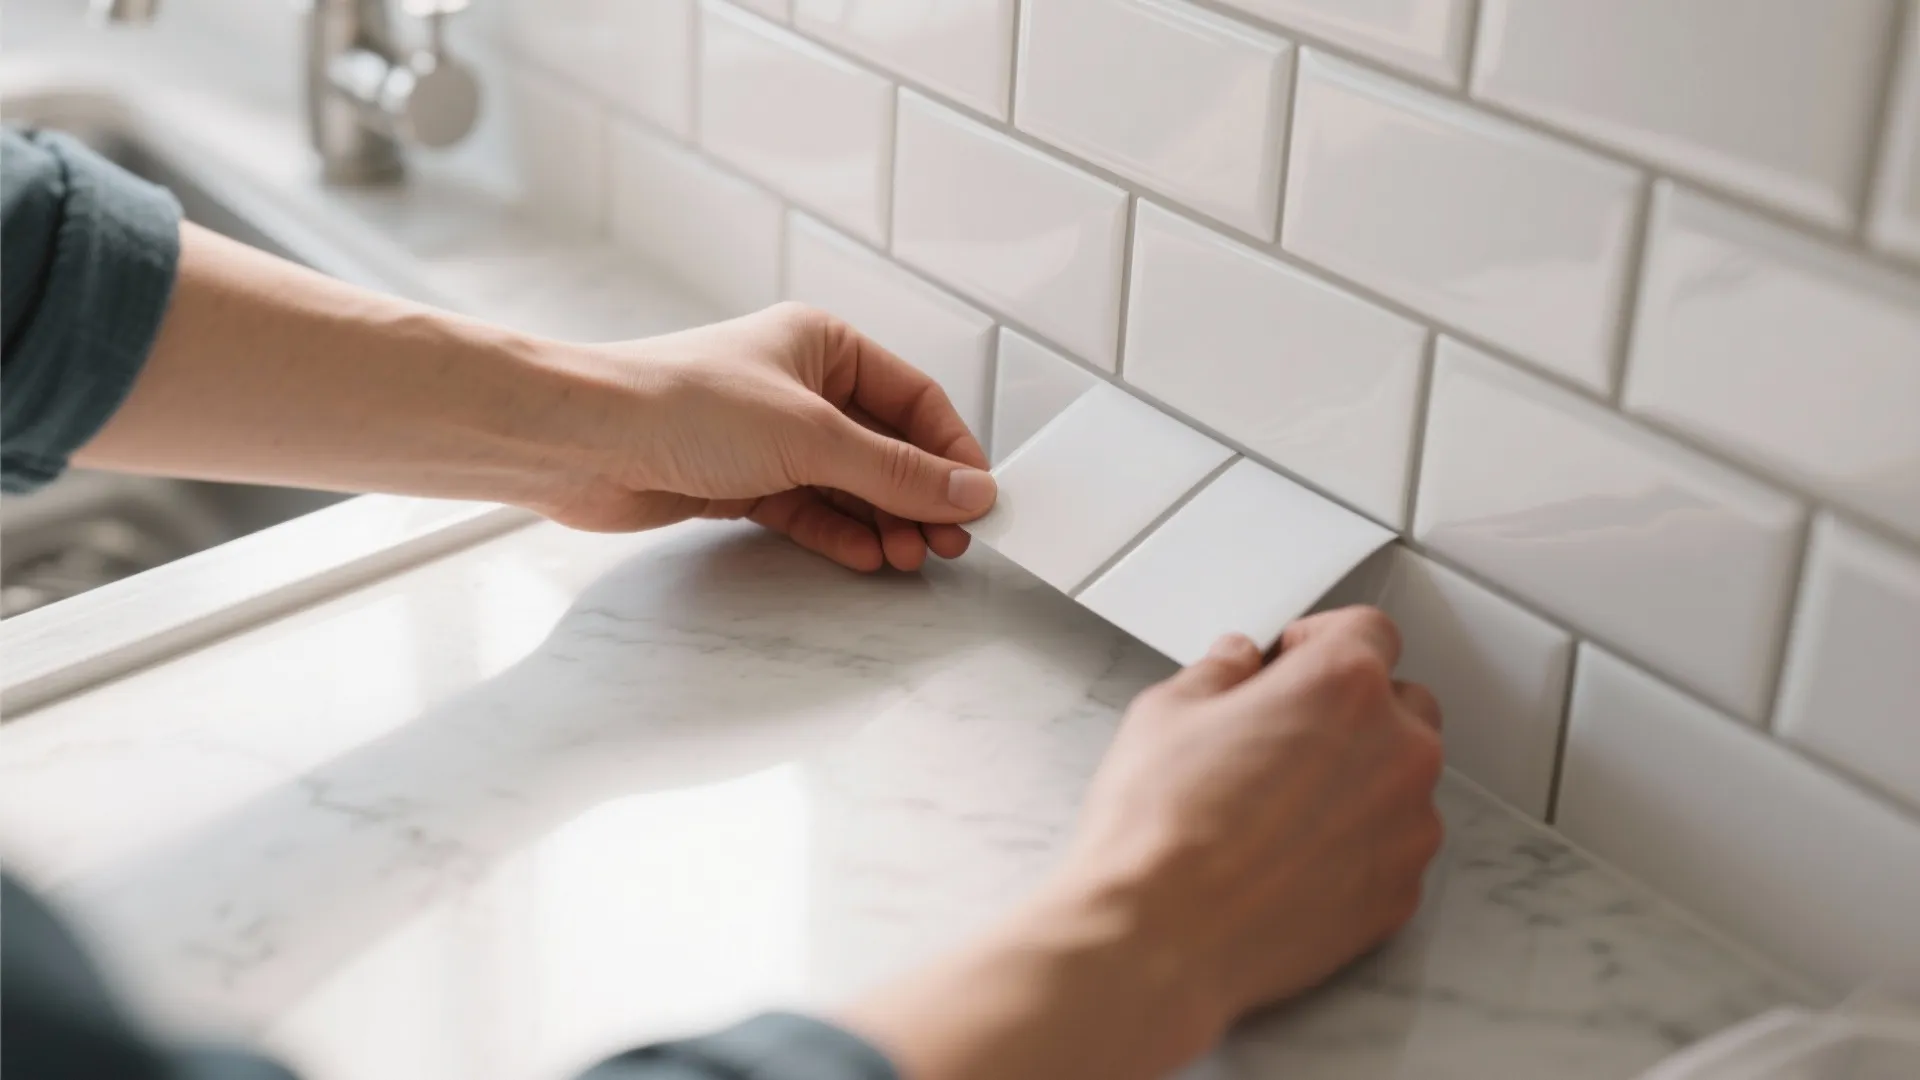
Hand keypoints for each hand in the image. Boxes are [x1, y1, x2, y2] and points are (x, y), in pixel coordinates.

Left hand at [531, 302, 995, 571]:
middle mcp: (798, 386)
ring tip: (910, 557)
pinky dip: (840, 535)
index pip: (913, 398)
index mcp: (822, 344)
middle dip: (918, 497)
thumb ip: (894, 471)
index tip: (978, 499)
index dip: (950, 451)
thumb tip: (966, 490)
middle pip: (885, 447)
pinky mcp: (740, 482)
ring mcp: (769, 437)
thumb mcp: (811, 436)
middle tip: (949, 541)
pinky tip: (867, 557)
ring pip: (848, 485)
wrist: (583, 440)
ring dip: (882, 522)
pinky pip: (809, 511)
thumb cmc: (677, 404)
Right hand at [840, 607, 1443, 1079]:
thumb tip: (1236, 664)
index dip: (1320, 640)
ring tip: (1281, 806)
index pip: (1370, 630)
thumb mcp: (1166, 712)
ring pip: (1401, 779)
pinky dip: (1358, 843)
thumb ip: (1218, 672)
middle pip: (1401, 703)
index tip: (1291, 660)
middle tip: (1284, 733)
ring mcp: (1408, 826)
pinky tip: (1292, 856)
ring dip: (1359, 778)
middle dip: (1350, 709)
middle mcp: (1396, 749)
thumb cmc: (1159, 828)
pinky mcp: (1401, 892)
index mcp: (1343, 685)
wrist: (1159, 937)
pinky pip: (1393, 847)